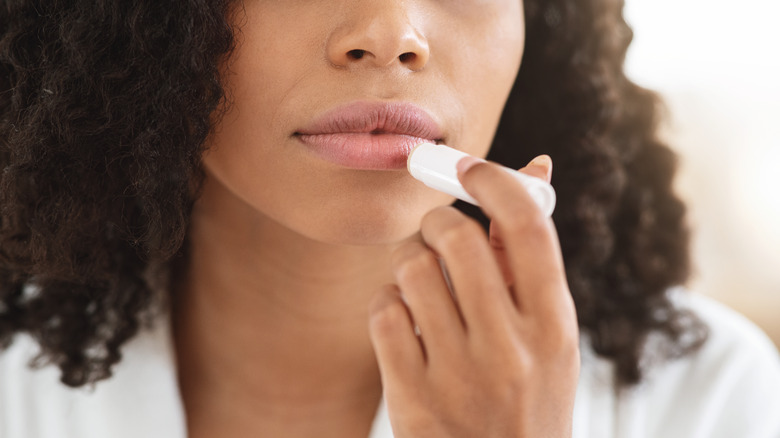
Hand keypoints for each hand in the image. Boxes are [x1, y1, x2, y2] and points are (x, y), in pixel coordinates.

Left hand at [369, 156, 579, 437]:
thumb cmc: (525, 397)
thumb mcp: (547, 336)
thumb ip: (530, 257)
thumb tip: (534, 166)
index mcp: (555, 327)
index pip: (528, 227)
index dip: (493, 180)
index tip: (467, 166)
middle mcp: (512, 351)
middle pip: (458, 237)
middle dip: (437, 222)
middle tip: (436, 234)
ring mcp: (459, 377)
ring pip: (412, 268)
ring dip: (409, 263)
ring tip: (422, 286)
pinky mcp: (413, 397)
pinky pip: (384, 310)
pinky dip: (389, 304)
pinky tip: (405, 323)